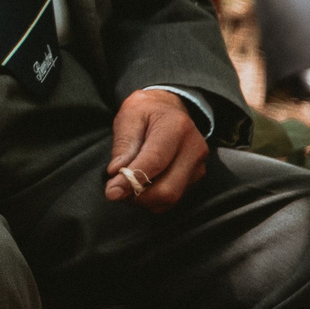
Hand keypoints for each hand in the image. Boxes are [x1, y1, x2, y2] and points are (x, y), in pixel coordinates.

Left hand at [106, 90, 206, 211]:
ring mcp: (198, 165)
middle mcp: (194, 149)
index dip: (132, 180)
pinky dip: (153, 199)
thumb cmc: (145, 112)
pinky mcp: (196, 177)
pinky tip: (141, 185)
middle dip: (138, 195)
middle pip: (168, 189)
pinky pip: (173, 199)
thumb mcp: (128, 117)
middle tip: (115, 189)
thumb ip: (123, 144)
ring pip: (171, 198)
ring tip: (127, 184)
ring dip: (144, 199)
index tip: (111, 192)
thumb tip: (116, 172)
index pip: (155, 161)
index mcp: (176, 128)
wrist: (170, 109)